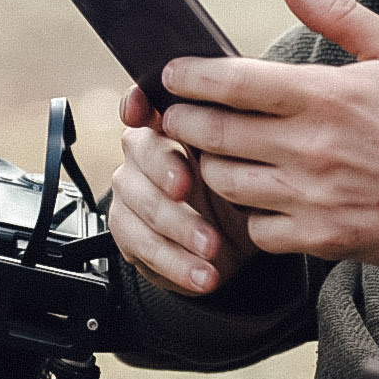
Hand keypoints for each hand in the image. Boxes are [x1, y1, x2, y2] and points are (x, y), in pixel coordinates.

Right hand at [106, 91, 259, 295]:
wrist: (233, 244)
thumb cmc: (241, 191)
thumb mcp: (251, 165)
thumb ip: (243, 139)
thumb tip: (251, 119)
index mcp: (172, 123)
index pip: (144, 104)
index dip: (138, 105)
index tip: (145, 115)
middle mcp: (144, 153)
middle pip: (144, 155)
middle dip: (168, 174)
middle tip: (188, 190)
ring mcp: (132, 192)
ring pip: (143, 206)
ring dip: (180, 230)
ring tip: (213, 248)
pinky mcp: (127, 232)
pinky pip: (143, 246)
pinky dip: (177, 263)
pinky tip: (203, 274)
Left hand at [157, 0, 378, 281]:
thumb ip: (338, 14)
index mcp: (327, 96)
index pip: (232, 81)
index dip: (188, 76)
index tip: (170, 73)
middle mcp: (312, 148)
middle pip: (215, 133)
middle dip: (183, 120)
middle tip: (177, 113)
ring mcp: (314, 198)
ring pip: (226, 184)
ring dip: (210, 166)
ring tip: (213, 153)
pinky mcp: (322, 240)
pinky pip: (256, 231)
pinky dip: (247, 216)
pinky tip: (256, 199)